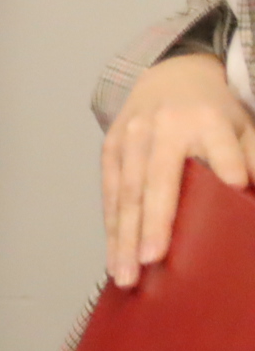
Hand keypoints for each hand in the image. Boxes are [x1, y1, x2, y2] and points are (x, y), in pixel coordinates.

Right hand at [102, 51, 254, 286]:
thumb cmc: (216, 114)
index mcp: (206, 119)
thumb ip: (251, 159)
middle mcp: (162, 126)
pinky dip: (111, 226)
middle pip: (157, 180)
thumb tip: (252, 197)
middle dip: (152, 223)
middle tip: (151, 262)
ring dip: (123, 236)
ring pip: (126, 192)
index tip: (238, 185)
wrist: (171, 75)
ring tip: (124, 275)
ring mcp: (130, 136)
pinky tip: (113, 256)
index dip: (227, 164)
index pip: (219, 147)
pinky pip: (110, 192)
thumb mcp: (245, 127)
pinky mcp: (110, 146)